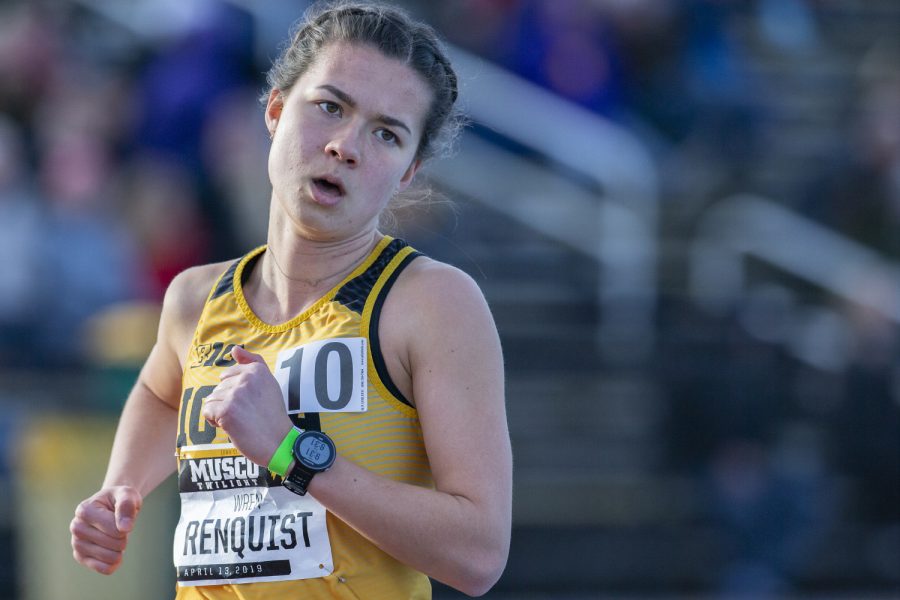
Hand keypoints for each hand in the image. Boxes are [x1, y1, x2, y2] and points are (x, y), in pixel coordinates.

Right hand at [70, 486, 141, 574]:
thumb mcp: (127, 494)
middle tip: (119, 527)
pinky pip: (105, 569)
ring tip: (114, 536)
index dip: (126, 524)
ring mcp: (76, 543)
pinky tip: (114, 552)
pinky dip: (115, 562)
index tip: (121, 515)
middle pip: (114, 543)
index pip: (115, 529)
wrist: (111, 506)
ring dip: (120, 548)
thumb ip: (127, 506)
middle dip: (124, 536)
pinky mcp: (80, 557)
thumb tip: (125, 528)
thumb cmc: (119, 499)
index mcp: (84, 510)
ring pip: (110, 557)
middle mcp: (76, 527)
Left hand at [202, 346, 292, 465]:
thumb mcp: (268, 383)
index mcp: (257, 370)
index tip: (250, 403)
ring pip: (212, 399)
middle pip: (219, 387)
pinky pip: (207, 411)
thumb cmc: (272, 415)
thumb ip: (253, 362)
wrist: (278, 442)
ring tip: (239, 421)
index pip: (228, 374)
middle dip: (227, 401)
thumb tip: (234, 348)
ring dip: (220, 412)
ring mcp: (236, 394)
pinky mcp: (226, 411)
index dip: (234, 391)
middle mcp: (247, 379)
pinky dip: (214, 421)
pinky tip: (230, 426)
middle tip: (246, 414)